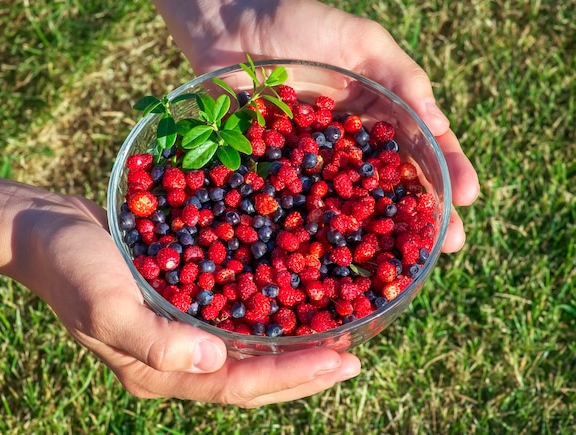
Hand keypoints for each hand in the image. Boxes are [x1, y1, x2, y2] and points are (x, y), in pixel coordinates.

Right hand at [8, 182, 360, 406]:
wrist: (49, 231)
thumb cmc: (71, 266)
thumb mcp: (103, 303)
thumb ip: (154, 340)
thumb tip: (213, 361)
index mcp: (159, 370)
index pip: (237, 385)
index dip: (291, 377)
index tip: (341, 362)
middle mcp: (176, 358)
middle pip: (251, 377)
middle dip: (304, 371)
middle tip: (353, 359)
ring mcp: (180, 332)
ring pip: (248, 352)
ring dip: (292, 347)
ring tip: (337, 337)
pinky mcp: (181, 303)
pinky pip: (234, 318)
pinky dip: (267, 316)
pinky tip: (292, 301)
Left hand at [155, 0, 479, 252]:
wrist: (228, 26)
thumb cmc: (298, 23)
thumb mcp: (360, 41)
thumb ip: (400, 77)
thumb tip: (438, 122)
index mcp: (380, 113)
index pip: (422, 145)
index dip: (447, 170)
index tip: (469, 197)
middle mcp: (352, 146)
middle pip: (393, 184)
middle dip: (422, 215)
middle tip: (449, 245)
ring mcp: (315, 164)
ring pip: (351, 204)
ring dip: (376, 234)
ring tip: (401, 263)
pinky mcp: (277, 174)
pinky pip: (300, 205)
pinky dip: (315, 231)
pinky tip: (331, 255)